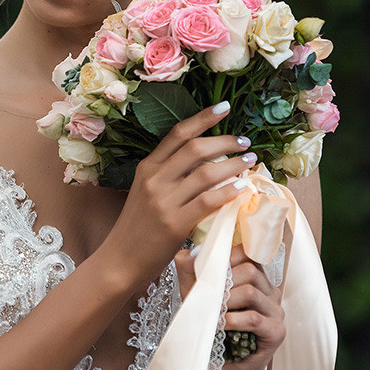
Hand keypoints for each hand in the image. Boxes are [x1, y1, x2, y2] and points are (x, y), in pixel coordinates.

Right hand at [102, 104, 255, 287]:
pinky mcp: (175, 224)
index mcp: (147, 168)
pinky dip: (228, 191)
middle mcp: (154, 180)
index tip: (224, 108)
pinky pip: (208, 201)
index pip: (178, 134)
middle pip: (195, 148)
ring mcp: (164, 201)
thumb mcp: (145, 193)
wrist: (119, 261)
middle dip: (225, 141)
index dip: (203, 118)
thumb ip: (168, 176)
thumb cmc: (136, 229)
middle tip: (245, 142)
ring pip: (206, 173)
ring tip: (250, 162)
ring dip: (233, 165)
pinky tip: (241, 187)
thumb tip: (206, 162)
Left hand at [175, 242, 285, 369]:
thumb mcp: (196, 297)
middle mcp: (271, 292)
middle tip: (206, 297)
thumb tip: (186, 253)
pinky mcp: (277, 333)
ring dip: (225, 302)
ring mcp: (277, 312)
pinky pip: (254, 318)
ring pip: (251, 292)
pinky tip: (220, 326)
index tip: (205, 271)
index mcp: (257, 279)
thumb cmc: (210, 332)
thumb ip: (190, 273)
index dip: (225, 259)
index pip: (248, 254)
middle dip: (223, 282)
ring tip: (211, 314)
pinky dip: (232, 320)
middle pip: (250, 270)